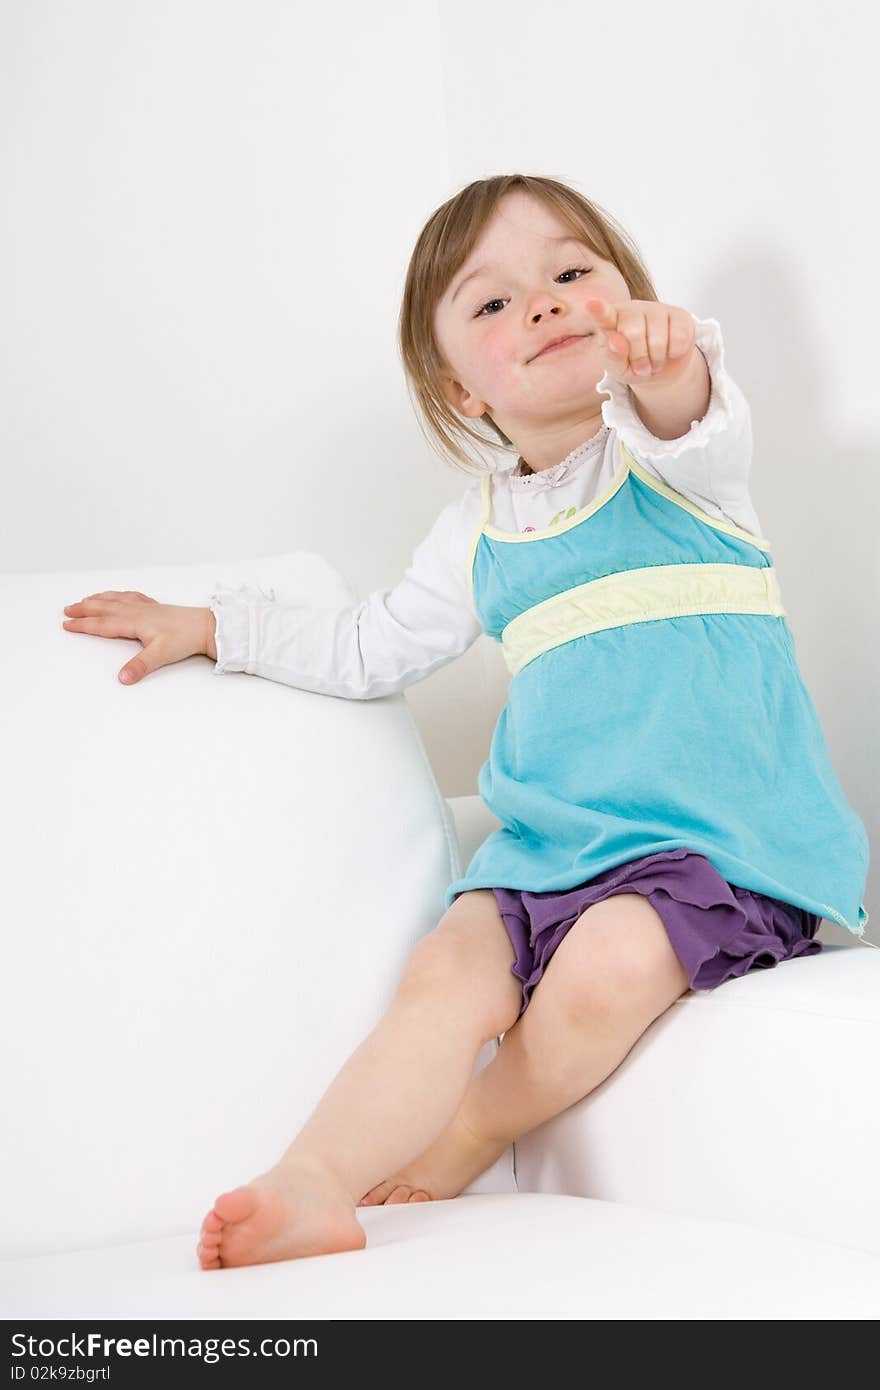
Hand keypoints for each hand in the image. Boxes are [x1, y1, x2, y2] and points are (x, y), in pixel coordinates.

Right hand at [61, 590, 214, 684]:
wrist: (206, 626)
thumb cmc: (185, 638)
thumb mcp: (161, 655)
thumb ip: (140, 666)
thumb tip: (123, 678)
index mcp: (134, 622)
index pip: (102, 624)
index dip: (83, 625)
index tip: (66, 624)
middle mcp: (137, 611)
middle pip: (104, 608)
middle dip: (84, 609)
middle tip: (67, 609)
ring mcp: (145, 607)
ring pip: (115, 600)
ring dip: (98, 600)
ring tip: (85, 600)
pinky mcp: (155, 607)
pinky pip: (130, 596)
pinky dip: (118, 595)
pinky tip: (117, 595)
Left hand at [585, 297, 695, 388]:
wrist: (661, 369)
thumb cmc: (633, 366)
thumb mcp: (619, 369)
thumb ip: (613, 357)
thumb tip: (616, 342)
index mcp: (611, 321)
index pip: (604, 315)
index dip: (599, 310)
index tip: (591, 304)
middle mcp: (632, 309)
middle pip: (634, 333)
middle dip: (639, 357)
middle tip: (641, 367)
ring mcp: (656, 308)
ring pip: (658, 339)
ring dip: (656, 359)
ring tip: (654, 362)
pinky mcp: (679, 314)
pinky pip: (679, 338)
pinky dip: (674, 353)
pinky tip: (670, 352)